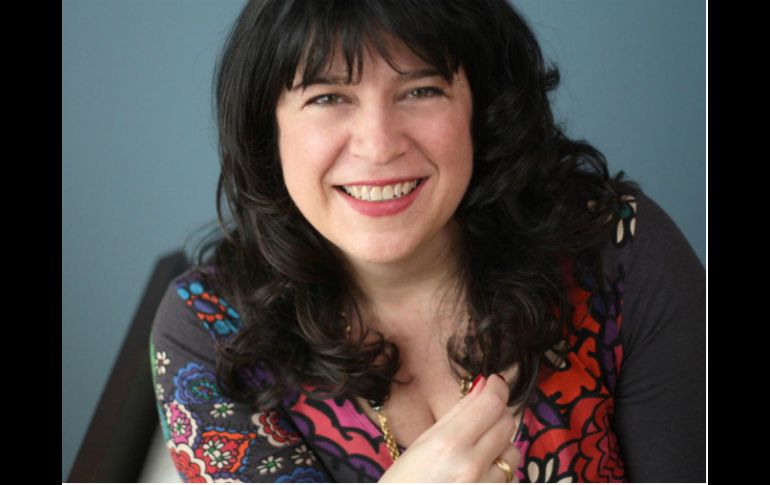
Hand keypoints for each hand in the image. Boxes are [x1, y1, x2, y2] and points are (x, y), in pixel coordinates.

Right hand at [378, 374, 521, 481]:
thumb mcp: (422, 445)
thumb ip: (457, 415)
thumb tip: (484, 386)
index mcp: (448, 444)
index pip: (492, 404)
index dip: (498, 388)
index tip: (496, 383)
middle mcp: (472, 466)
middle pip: (507, 424)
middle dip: (497, 415)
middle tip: (481, 416)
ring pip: (512, 453)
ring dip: (500, 448)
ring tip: (475, 455)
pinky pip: (508, 480)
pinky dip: (498, 474)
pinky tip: (476, 477)